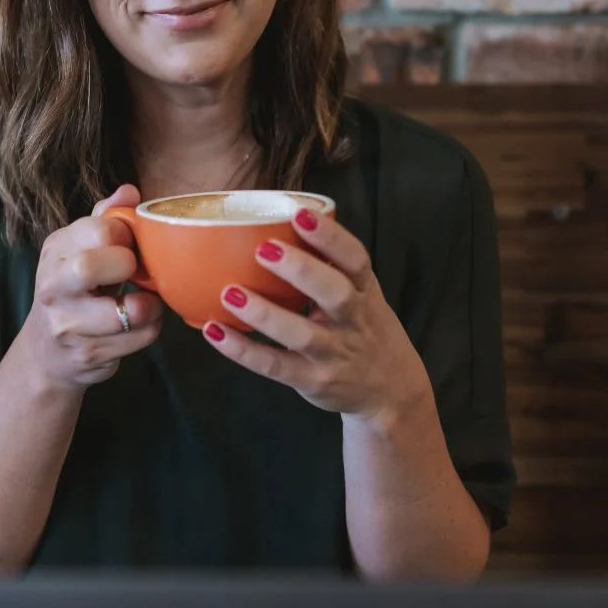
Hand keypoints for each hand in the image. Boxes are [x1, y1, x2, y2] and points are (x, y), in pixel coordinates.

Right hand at [18, 184, 162, 388]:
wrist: (46, 353)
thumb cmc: (74, 292)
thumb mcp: (80, 251)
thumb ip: (104, 219)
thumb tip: (129, 190)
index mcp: (55, 249)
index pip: (98, 228)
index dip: (127, 235)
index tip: (131, 245)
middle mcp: (53, 285)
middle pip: (92, 266)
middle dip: (129, 267)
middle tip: (136, 273)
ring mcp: (66, 323)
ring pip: (129, 311)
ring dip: (151, 305)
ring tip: (146, 301)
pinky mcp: (87, 354)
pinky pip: (140, 337)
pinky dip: (151, 328)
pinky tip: (141, 324)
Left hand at [204, 208, 431, 422]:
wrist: (391, 394)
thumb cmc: (364, 332)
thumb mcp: (363, 298)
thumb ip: (332, 270)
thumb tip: (278, 227)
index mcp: (365, 293)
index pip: (355, 260)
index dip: (331, 236)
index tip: (300, 213)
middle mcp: (353, 321)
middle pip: (335, 293)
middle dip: (302, 270)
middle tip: (264, 249)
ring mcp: (334, 353)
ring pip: (302, 334)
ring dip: (265, 314)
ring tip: (230, 293)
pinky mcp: (314, 381)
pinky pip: (276, 366)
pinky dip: (244, 351)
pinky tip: (216, 333)